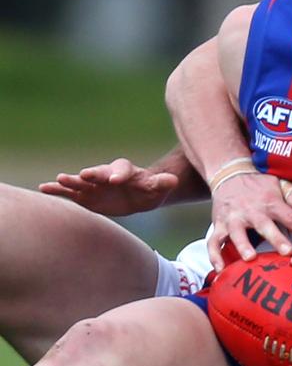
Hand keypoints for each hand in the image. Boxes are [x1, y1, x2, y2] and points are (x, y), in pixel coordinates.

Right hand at [39, 158, 177, 215]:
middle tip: (84, 175)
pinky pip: (70, 193)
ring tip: (58, 180)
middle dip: (92, 174)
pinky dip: (58, 190)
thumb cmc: (149, 190)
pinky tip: (44, 189)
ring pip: (81, 182)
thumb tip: (172, 180)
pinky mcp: (85, 196)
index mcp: (126, 170)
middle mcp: (107, 175)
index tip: (116, 180)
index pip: (122, 169)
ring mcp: (94, 185)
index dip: (120, 173)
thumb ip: (162, 183)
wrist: (138, 195)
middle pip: (98, 173)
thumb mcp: (158, 188)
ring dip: (71, 181)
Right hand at [208, 172, 291, 270]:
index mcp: (271, 202)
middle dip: (276, 239)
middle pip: (265, 225)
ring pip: (237, 233)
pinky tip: (221, 270)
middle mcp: (252, 210)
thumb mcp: (279, 184)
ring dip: (243, 245)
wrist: (230, 174)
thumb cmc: (259, 185)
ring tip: (250, 258)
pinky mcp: (219, 225)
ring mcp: (234, 218)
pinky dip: (214, 256)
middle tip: (287, 252)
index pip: (290, 217)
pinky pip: (214, 242)